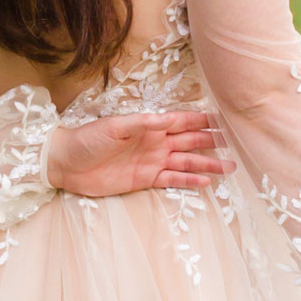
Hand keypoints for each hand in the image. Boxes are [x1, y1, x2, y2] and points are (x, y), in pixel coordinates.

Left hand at [47, 108, 230, 199]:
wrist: (66, 164)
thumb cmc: (87, 140)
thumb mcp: (113, 128)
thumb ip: (140, 124)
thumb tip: (165, 119)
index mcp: (148, 126)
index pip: (180, 121)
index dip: (200, 121)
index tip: (222, 120)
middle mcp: (154, 143)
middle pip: (189, 141)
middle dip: (211, 141)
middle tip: (234, 144)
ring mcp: (151, 162)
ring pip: (186, 162)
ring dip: (206, 164)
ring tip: (229, 167)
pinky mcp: (145, 180)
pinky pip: (172, 179)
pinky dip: (188, 180)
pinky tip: (205, 181)